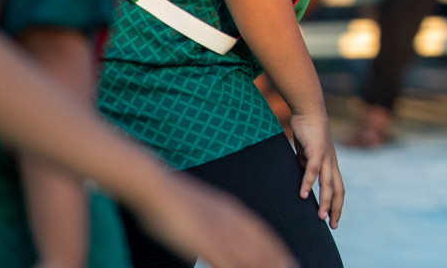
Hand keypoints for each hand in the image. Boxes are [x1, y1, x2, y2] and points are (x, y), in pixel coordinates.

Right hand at [135, 173, 297, 267]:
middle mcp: (230, 221)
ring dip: (263, 265)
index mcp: (231, 212)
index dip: (275, 248)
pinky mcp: (203, 241)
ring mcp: (218, 231)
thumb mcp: (204, 208)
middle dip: (277, 260)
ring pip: (247, 255)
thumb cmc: (175, 200)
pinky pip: (225, 260)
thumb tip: (222, 232)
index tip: (288, 259)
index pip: (261, 233)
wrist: (158, 187)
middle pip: (260, 245)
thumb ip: (217, 219)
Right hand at [289, 111, 343, 228]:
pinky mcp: (316, 150)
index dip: (337, 204)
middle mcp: (332, 162)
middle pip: (338, 189)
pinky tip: (303, 195)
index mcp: (331, 164)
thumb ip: (307, 166)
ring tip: (321, 217)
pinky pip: (312, 170)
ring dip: (325, 201)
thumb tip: (304, 180)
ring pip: (328, 183)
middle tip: (332, 225)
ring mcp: (326, 156)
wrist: (309, 109)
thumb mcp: (307, 154)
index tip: (334, 220)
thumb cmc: (308, 131)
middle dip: (336, 208)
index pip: (338, 188)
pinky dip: (308, 183)